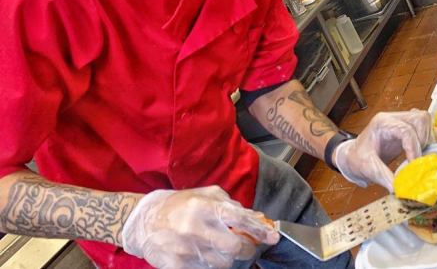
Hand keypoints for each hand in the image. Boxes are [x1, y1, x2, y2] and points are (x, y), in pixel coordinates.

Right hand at [121, 186, 278, 268]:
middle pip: (236, 248)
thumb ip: (232, 205)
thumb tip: (256, 218)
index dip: (260, 230)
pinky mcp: (177, 266)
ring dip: (228, 259)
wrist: (143, 221)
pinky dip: (211, 265)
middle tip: (248, 247)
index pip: (240, 219)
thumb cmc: (179, 205)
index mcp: (204, 206)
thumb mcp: (206, 195)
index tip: (272, 237)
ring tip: (222, 249)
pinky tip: (207, 255)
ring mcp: (186, 249)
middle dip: (247, 249)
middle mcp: (196, 228)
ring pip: (223, 263)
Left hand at [334, 109, 430, 190]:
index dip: (413, 147)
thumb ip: (382, 176)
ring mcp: (400, 121)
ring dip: (426, 139)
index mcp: (382, 123)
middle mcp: (393, 118)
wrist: (354, 157)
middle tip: (417, 158)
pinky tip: (418, 153)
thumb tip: (396, 188)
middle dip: (422, 140)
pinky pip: (424, 127)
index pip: (406, 130)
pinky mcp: (406, 128)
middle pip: (419, 119)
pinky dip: (426, 139)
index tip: (414, 163)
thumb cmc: (357, 158)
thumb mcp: (367, 168)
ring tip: (417, 156)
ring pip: (424, 121)